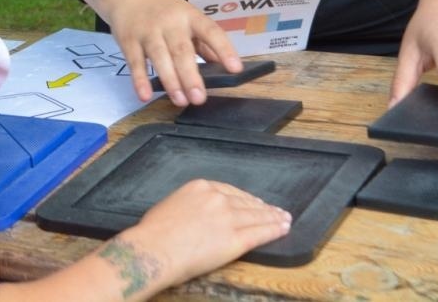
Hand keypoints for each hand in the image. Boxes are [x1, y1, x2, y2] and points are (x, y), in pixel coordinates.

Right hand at [81, 0, 241, 106]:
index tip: (235, 69)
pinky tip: (145, 96)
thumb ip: (203, 43)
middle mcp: (170, 22)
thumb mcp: (186, 18)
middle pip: (182, 50)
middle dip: (191, 75)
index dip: (223, 49)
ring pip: (160, 57)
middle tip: (199, 98)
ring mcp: (148, 31)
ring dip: (170, 80)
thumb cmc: (163, 10)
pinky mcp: (128, 41)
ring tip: (180, 101)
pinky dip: (139, 79)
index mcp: (190, 16)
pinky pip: (135, 62)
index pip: (210, 31)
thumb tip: (222, 67)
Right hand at [107, 179, 289, 291]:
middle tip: (275, 210)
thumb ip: (188, 205)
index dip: (245, 198)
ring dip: (273, 218)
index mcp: (200, 187)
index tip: (253, 201)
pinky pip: (260, 233)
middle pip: (246, 202)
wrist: (155, 249)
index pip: (230, 191)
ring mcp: (228, 219)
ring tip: (284, 219)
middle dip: (262, 207)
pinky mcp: (235, 240)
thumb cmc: (153, 232)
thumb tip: (191, 214)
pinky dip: (274, 230)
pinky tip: (283, 229)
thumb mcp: (170, 205)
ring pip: (257, 216)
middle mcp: (217, 199)